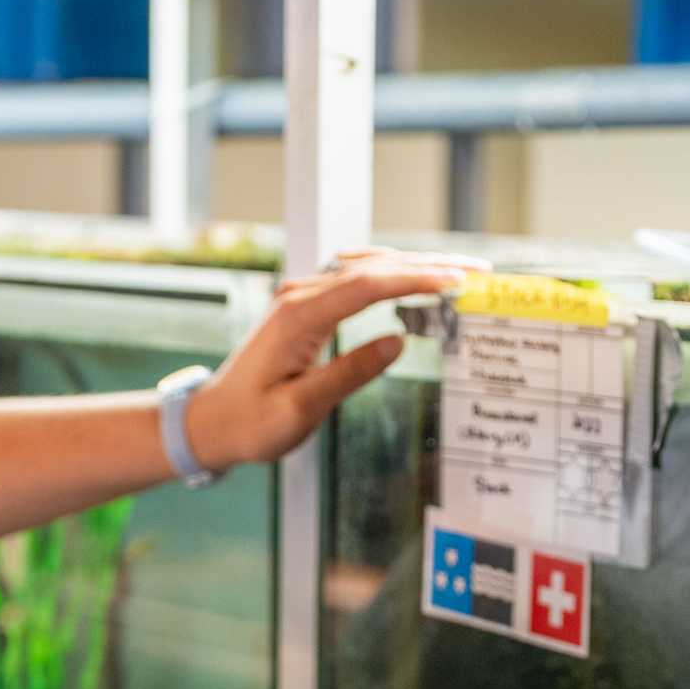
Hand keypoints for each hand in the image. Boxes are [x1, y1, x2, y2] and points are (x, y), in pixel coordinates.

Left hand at [182, 248, 487, 469]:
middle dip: (428, 265)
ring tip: (458, 272)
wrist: (213, 422)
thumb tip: (397, 343)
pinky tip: (415, 277)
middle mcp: (300, 296)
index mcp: (299, 316)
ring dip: (413, 265)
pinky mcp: (305, 307)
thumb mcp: (300, 409)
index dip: (416, 279)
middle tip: (476, 270)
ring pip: (366, 267)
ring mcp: (301, 297)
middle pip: (372, 267)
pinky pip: (355, 279)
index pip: (368, 285)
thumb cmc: (251, 423)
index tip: (456, 282)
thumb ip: (349, 374)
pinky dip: (391, 275)